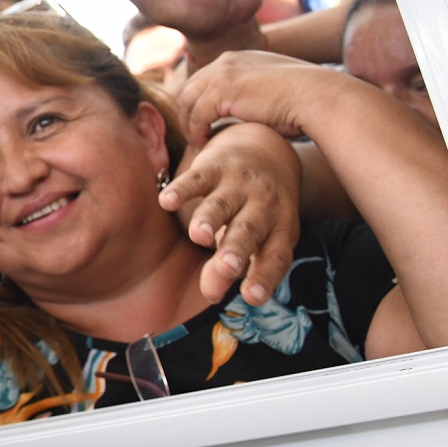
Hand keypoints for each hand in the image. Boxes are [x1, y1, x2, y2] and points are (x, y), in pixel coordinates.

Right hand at [161, 121, 300, 305]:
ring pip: (223, 204)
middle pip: (250, 230)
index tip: (252, 296)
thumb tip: (211, 295)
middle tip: (227, 267)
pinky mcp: (216, 166)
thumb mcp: (252, 240)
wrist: (266, 150)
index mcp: (281, 230)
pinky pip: (197, 178)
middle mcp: (264, 206)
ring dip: (210, 219)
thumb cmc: (255, 211)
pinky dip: (182, 189)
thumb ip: (227, 269)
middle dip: (238, 248)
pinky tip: (166, 202)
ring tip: (198, 236)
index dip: (265, 276)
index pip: (276, 257)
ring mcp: (240, 185)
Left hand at [176, 49, 344, 150]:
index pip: (203, 79)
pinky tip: (204, 144)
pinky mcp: (222, 91)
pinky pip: (197, 115)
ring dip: (189, 125)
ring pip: (187, 102)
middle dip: (187, 113)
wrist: (319, 97)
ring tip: (197, 144)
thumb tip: (246, 113)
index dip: (198, 102)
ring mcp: (222, 73)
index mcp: (238, 58)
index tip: (200, 123)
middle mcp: (226, 61)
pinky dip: (197, 132)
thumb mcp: (272, 91)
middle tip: (192, 135)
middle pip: (190, 88)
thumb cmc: (304, 101)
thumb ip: (252, 96)